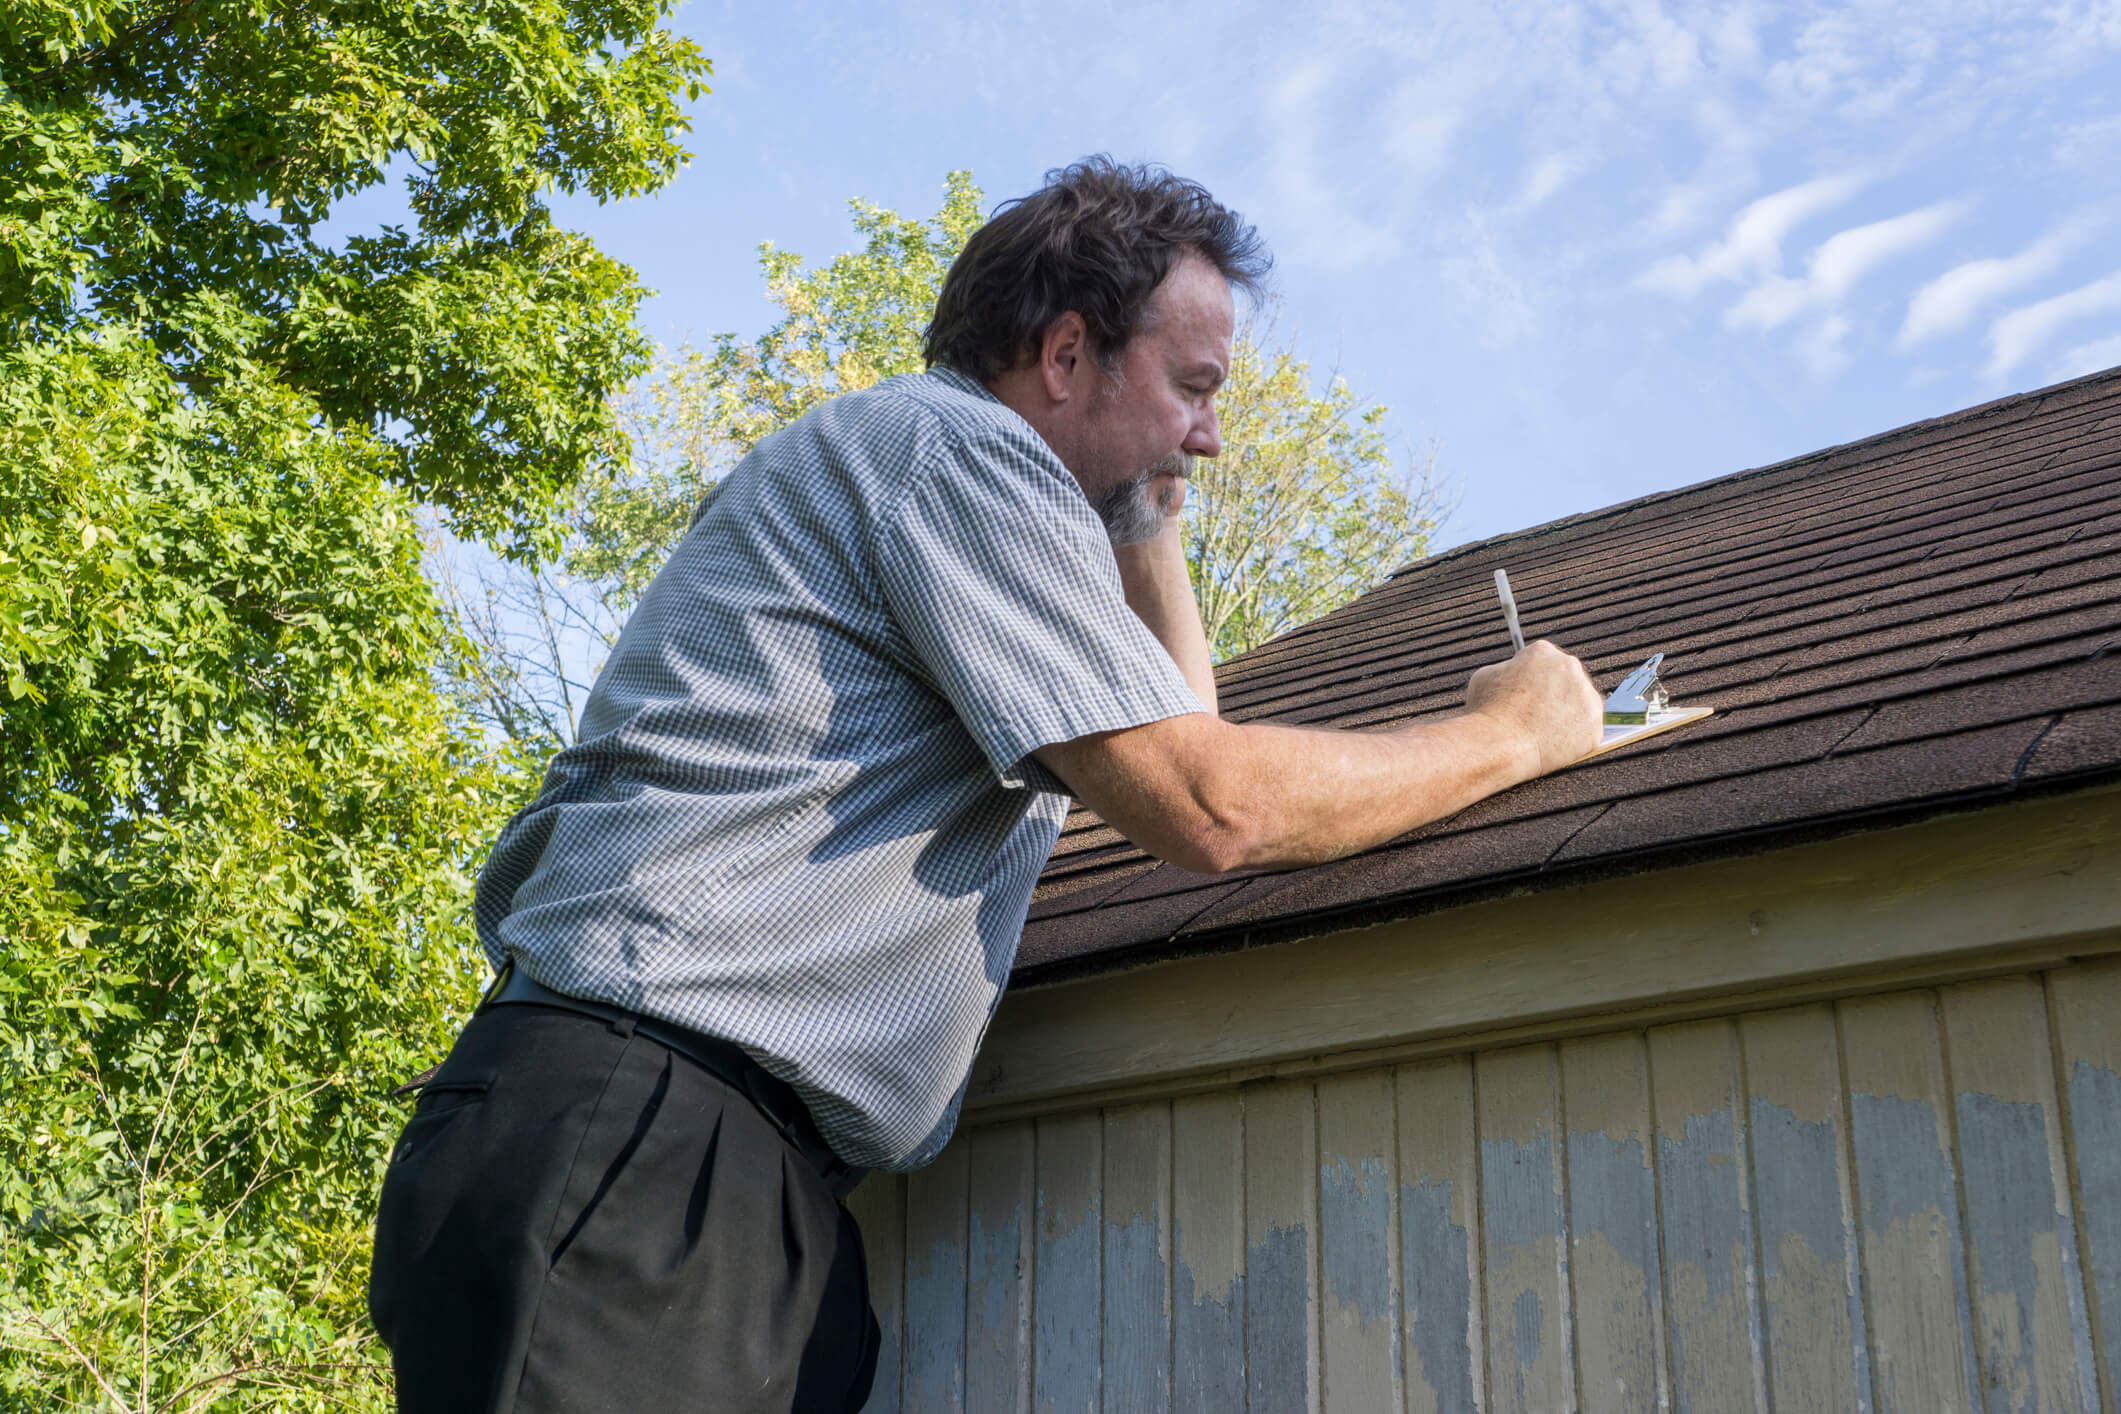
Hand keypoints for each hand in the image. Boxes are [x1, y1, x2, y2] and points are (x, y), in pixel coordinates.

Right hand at [1464, 640, 1604, 777]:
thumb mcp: (1486, 676)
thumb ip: (1507, 670)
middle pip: (1567, 679)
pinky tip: (1555, 743)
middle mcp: (1570, 667)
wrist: (1502, 743)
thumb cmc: (1488, 711)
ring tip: (1543, 731)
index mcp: (1543, 651)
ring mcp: (1587, 697)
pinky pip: (1586, 731)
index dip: (1531, 678)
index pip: (1543, 660)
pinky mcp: (1595, 726)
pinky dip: (1574, 739)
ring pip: (1581, 705)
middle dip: (1554, 693)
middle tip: (1536, 712)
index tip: (1525, 692)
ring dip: (1568, 714)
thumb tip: (1513, 673)